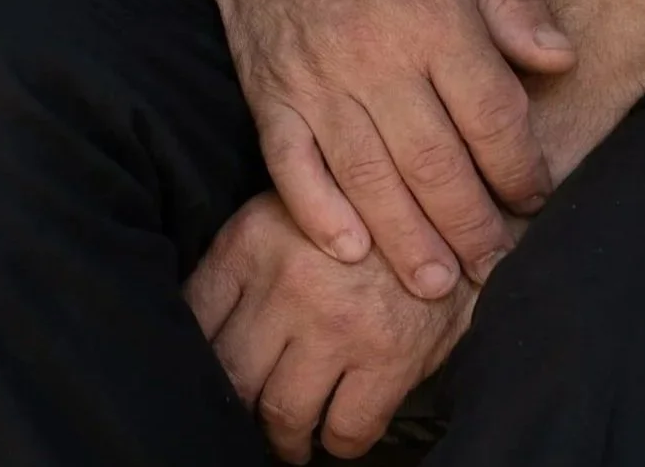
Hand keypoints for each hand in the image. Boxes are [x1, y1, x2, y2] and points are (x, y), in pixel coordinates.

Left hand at [187, 192, 472, 461]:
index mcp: (253, 239)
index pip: (194, 313)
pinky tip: (336, 428)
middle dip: (235, 402)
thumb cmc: (364, 209)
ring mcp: (337, 325)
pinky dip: (336, 442)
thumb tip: (206, 316)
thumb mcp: (292, 203)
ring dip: (282, 435)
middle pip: (231, 373)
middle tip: (247, 408)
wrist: (450, 209)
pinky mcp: (387, 359)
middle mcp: (288, 283)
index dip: (194, 351)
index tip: (204, 367)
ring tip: (288, 434)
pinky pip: (345, 431)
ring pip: (282, 412)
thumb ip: (249, 254)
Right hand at [206, 0, 572, 297]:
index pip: (492, 118)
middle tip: (494, 265)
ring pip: (371, 180)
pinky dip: (318, 213)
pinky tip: (350, 249)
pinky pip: (293, 167)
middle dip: (472, 227)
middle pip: (437, 165)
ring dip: (408, 240)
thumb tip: (561, 62)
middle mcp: (377, 57)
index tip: (535, 197)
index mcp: (433, 18)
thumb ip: (515, 3)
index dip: (522, 171)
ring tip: (436, 284)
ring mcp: (319, 81)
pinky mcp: (272, 95)